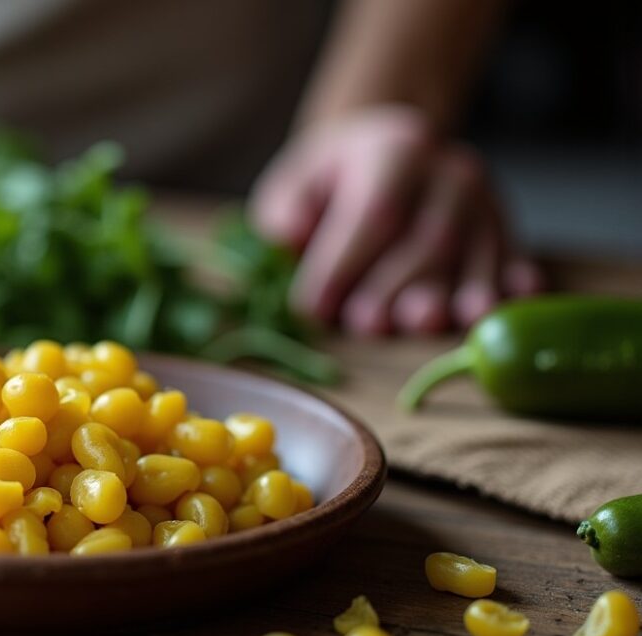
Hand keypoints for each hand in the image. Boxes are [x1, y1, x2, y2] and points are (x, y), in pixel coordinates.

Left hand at [250, 106, 541, 335]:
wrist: (389, 152)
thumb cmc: (333, 180)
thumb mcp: (296, 181)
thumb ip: (287, 209)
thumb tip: (291, 235)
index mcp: (396, 149)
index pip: (375, 210)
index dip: (345, 261)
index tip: (314, 305)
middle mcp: (450, 170)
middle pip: (429, 236)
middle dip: (394, 286)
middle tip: (364, 325)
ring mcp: (483, 200)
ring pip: (474, 252)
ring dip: (449, 296)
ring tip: (423, 324)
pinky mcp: (502, 227)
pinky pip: (510, 258)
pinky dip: (505, 288)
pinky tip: (491, 314)